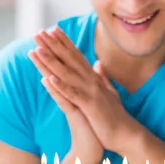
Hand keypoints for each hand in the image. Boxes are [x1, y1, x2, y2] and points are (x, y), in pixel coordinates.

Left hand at [30, 27, 133, 150]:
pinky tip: (49, 79)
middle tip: (38, 32)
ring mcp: (91, 92)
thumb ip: (103, 77)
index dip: (64, 42)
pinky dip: (61, 87)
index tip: (52, 29)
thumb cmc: (116, 116)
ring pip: (67, 74)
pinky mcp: (90, 106)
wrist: (126, 134)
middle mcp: (92, 81)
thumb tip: (99, 63)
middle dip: (53, 45)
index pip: (76, 55)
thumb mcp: (110, 92)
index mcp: (94, 78)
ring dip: (52, 61)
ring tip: (38, 49)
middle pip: (69, 59)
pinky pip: (73, 95)